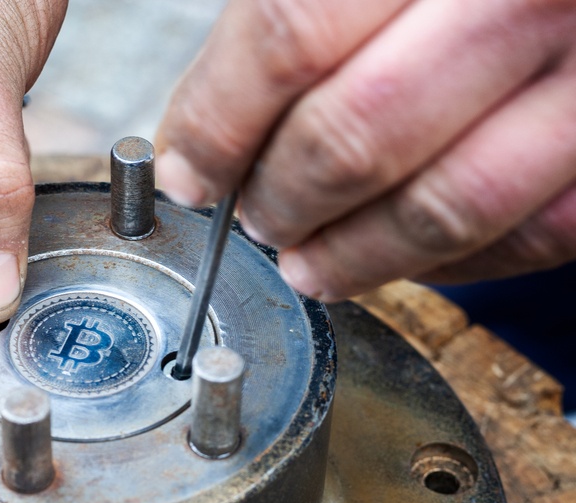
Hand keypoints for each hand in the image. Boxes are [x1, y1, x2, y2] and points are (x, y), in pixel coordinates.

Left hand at [155, 0, 575, 299]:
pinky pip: (526, 236)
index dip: (218, 123)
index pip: (288, 37)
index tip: (189, 173)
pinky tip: (397, 254)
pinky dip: (444, 265)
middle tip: (253, 218)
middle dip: (278, 201)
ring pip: (441, 207)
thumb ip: (299, 15)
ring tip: (307, 261)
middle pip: (353, 135)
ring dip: (350, 254)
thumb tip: (201, 135)